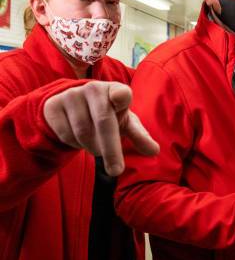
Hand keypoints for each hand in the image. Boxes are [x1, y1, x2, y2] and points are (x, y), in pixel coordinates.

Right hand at [43, 81, 159, 176]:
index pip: (121, 92)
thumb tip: (155, 151)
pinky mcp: (53, 105)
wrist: (72, 105)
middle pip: (103, 121)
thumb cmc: (108, 114)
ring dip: (92, 147)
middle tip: (116, 170)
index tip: (119, 99)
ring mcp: (72, 95)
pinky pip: (65, 134)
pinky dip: (74, 144)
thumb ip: (140, 136)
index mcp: (116, 90)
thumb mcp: (124, 123)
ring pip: (83, 132)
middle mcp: (94, 88)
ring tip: (97, 147)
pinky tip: (79, 140)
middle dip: (111, 149)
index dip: (120, 96)